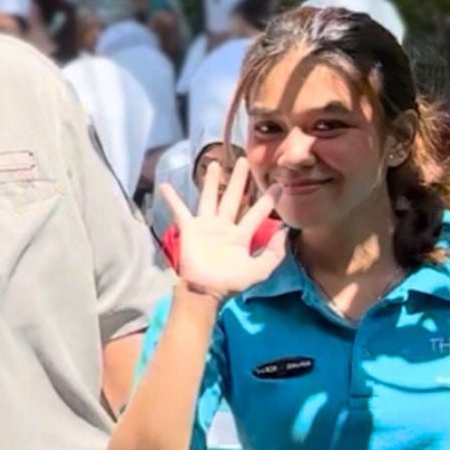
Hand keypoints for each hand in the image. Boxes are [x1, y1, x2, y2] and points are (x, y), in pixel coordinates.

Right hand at [158, 159, 287, 301]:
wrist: (204, 290)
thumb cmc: (230, 282)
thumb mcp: (259, 271)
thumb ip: (273, 253)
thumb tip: (284, 231)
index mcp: (241, 235)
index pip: (257, 212)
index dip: (268, 199)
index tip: (279, 184)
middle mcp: (224, 226)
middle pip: (233, 197)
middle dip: (239, 179)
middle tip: (243, 160)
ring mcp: (206, 226)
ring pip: (210, 198)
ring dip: (211, 181)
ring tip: (214, 163)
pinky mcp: (189, 228)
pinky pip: (180, 210)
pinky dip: (172, 199)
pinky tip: (165, 185)